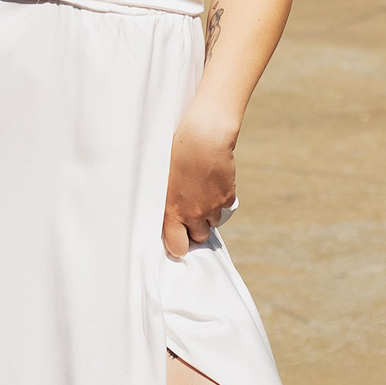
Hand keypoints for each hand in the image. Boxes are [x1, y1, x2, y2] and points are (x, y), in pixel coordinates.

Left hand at [162, 110, 236, 260]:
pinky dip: (220, 200)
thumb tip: (158, 209)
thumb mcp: (158, 176)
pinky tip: (212, 184)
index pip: (177, 247)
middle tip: (189, 213)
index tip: (177, 237)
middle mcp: (193, 214)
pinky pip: (225, 207)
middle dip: (195, 229)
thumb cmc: (175, 152)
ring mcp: (212, 207)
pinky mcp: (227, 196)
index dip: (178, 245)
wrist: (203, 137)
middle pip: (199, 237)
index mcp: (172, 212)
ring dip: (207, 213)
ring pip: (212, 222)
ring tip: (200, 194)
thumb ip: (160, 199)